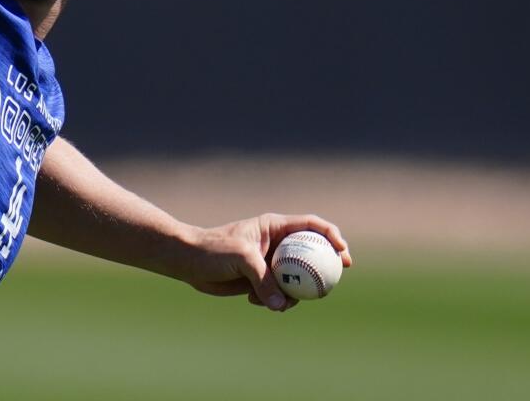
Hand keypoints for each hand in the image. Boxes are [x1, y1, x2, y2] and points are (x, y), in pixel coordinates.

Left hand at [177, 213, 351, 311]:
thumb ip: (264, 279)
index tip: (342, 252)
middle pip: (311, 253)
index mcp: (274, 226)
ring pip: (296, 279)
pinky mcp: (260, 281)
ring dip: (294, 294)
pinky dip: (273, 301)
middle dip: (326, 268)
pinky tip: (254, 301)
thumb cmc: (212, 250)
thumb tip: (281, 304)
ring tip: (280, 302)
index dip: (332, 236)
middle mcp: (275, 243)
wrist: (187, 262)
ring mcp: (269, 263)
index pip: (311, 225)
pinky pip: (279, 294)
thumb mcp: (241, 258)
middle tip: (335, 281)